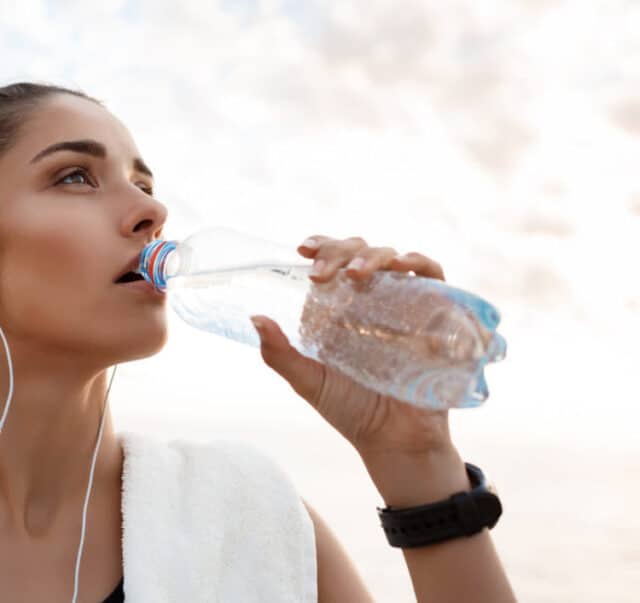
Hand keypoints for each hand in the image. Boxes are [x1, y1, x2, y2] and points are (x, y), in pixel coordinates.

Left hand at [250, 235, 454, 463]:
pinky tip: (403, 267)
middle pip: (360, 253)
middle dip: (341, 251)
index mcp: (341, 308)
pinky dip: (420, 264)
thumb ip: (280, 354)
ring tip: (356, 273)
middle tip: (322, 272)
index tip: (303, 249)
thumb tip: (255, 318)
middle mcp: (373, 301)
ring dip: (374, 255)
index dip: (322, 247)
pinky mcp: (435, 315)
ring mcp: (404, 305)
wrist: (395, 442)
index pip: (333, 263)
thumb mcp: (308, 381)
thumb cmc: (351, 411)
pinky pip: (434, 277)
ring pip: (393, 258)